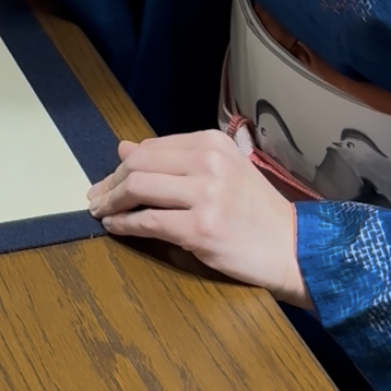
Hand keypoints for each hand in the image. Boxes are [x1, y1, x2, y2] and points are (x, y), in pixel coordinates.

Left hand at [87, 130, 310, 307]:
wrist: (294, 247)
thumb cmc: (256, 212)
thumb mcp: (220, 172)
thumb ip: (174, 159)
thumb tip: (123, 147)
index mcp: (211, 143)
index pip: (151, 147)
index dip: (123, 164)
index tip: (109, 180)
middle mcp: (208, 162)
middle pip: (138, 164)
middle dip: (110, 182)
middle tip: (95, 197)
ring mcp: (205, 194)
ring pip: (137, 188)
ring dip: (110, 202)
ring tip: (100, 212)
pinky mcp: (200, 228)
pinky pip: (147, 222)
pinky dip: (124, 224)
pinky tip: (115, 227)